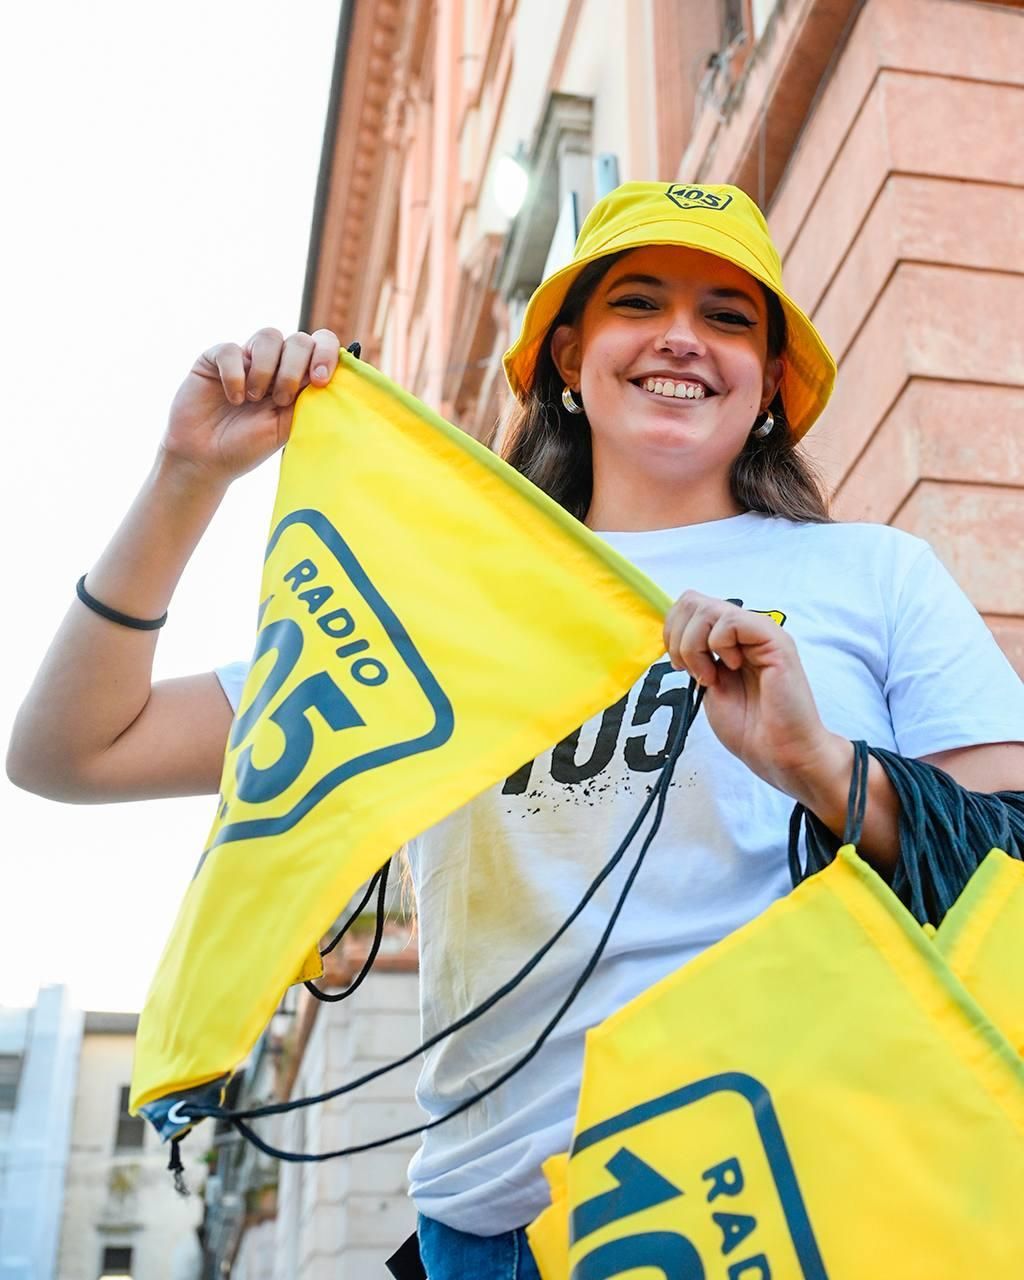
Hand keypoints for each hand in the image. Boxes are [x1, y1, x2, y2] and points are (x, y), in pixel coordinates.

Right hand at [161, 327, 342, 482]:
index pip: (321, 346)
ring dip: (266, 370)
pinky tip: (233, 397)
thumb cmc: (247, 447)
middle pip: (299, 339)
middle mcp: (273, 364)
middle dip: (294, 369)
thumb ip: (308, 401)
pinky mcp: (214, 359)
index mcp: (297, 379)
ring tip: (254, 399)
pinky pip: (231, 349)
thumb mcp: (286, 427)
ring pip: (269, 336)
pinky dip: (235, 374)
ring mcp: (245, 359)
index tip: (320, 380)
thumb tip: (335, 379)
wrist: (205, 460)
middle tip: (281, 399)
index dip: (326, 354)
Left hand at [663, 591, 843, 797]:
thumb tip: (673, 635)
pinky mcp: (774, 639)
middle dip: (678, 637)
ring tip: (710, 676)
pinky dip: (717, 646)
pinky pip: (730, 621)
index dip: (672, 632)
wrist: (779, 752)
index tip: (680, 666)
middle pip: (692, 600)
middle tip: (692, 671)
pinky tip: (731, 668)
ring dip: (694, 646)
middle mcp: (745, 629)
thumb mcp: (708, 684)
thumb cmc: (749, 727)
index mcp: (729, 638)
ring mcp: (760, 631)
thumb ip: (695, 656)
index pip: (688, 606)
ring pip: (706, 608)